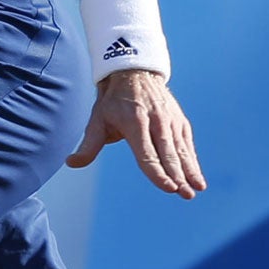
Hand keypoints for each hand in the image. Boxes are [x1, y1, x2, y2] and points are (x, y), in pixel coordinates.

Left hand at [65, 69, 205, 198]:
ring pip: (182, 150)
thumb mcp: (97, 120)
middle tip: (186, 195)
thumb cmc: (113, 102)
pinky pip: (187, 145)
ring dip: (190, 171)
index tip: (168, 188)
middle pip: (168, 154)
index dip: (157, 172)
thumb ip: (88, 145)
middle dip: (178, 176)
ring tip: (197, 189)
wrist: (135, 73)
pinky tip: (197, 178)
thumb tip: (71, 163)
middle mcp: (157, 121)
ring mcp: (171, 121)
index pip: (147, 153)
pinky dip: (193, 161)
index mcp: (135, 122)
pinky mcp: (180, 122)